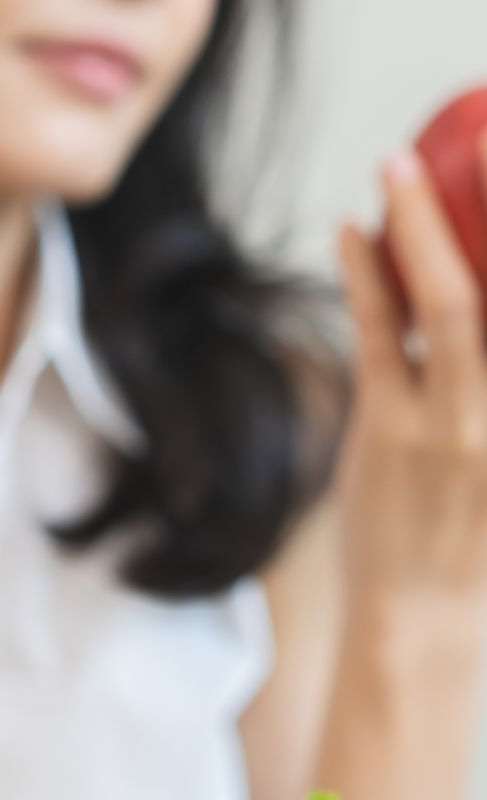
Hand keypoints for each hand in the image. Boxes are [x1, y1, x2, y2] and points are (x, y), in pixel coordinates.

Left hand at [338, 144, 486, 638]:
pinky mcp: (388, 435)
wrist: (424, 623)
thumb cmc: (476, 545)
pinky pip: (380, 339)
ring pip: (452, 306)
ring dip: (421, 231)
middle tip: (466, 148)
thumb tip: (468, 322)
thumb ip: (483, 395)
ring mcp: (452, 424)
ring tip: (396, 170)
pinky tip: (353, 235)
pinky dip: (367, 281)